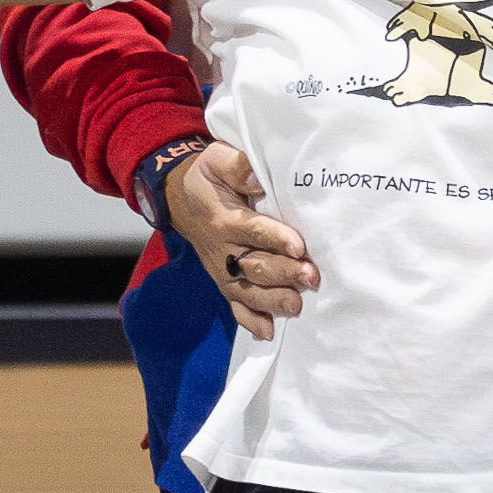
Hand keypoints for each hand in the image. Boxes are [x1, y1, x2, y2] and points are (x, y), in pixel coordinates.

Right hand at [163, 145, 313, 337]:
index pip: (252, 230)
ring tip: (296, 306)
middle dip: (283, 274)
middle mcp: (223, 249)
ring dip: (272, 300)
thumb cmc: (208, 178)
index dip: (276, 239)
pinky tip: (268, 332)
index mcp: (224, 218)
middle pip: (254, 265)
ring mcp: (223, 269)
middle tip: (311, 277)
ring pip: (247, 291)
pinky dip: (250, 321)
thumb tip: (256, 177)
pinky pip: (235, 305)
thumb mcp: (217, 160)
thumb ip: (236, 165)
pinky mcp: (225, 281)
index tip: (298, 247)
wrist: (181, 199)